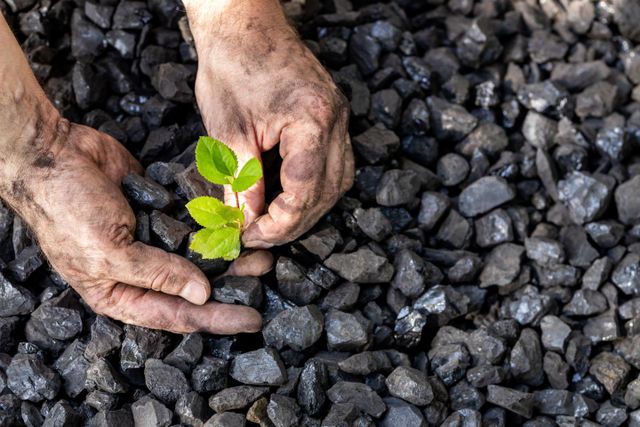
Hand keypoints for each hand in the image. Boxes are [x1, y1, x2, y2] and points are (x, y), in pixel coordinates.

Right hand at [2, 118, 270, 333]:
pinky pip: (192, 221)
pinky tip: (237, 221)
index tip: (251, 319)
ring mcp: (150, 238)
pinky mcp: (158, 210)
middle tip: (265, 271)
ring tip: (260, 247)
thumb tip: (201, 295)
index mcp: (119, 293)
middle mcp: (138, 271)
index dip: (216, 318)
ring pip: (198, 253)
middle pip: (193, 286)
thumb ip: (156, 274)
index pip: (176, 316)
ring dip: (227, 251)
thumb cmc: (66, 209)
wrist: (52, 154)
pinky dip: (213, 221)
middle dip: (230, 281)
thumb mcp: (108, 251)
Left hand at [185, 0, 354, 247]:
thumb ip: (241, 183)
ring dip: (308, 208)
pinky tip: (289, 195)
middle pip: (328, 192)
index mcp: (312, 120)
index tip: (251, 236)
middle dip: (294, 222)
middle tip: (260, 235)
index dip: (279, 223)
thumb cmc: (231, 66)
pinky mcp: (331, 117)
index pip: (305, 191)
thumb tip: (245, 224)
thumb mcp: (228, 131)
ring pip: (337, 182)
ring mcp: (338, 118)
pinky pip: (334, 164)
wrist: (243, 23)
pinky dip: (313, 187)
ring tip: (274, 221)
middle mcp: (335, 121)